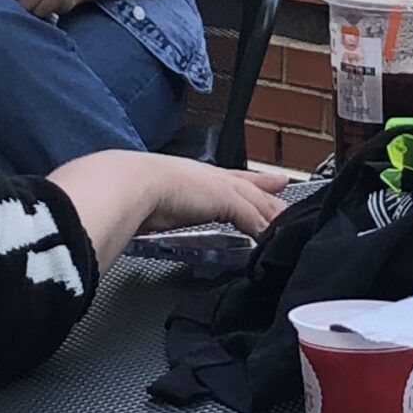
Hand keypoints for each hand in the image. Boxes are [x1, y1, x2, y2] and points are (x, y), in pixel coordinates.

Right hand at [49, 149, 288, 267]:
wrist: (125, 184)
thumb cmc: (121, 190)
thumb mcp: (142, 200)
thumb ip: (147, 210)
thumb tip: (131, 221)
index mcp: (186, 175)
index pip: (220, 178)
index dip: (238, 181)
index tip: (254, 179)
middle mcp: (205, 178)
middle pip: (245, 184)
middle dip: (265, 188)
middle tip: (284, 185)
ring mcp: (217, 188)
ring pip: (255, 201)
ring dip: (272, 212)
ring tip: (290, 220)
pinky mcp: (224, 200)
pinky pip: (252, 217)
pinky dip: (264, 227)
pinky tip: (274, 236)